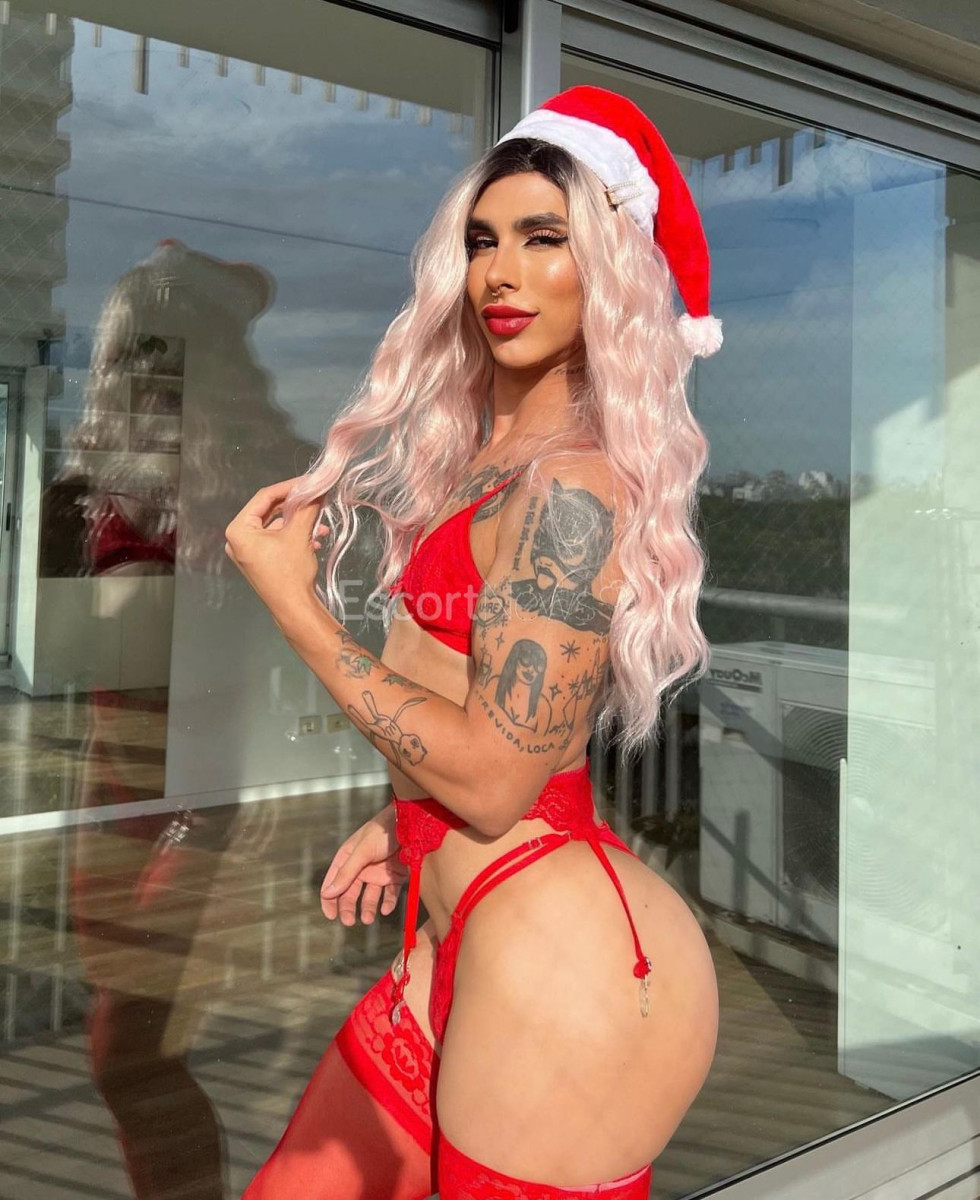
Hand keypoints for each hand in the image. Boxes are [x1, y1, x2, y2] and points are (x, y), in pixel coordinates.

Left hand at [224, 477, 329, 618]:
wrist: (294, 608)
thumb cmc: (290, 571)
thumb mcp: (299, 534)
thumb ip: (307, 507)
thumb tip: (317, 488)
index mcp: (239, 530)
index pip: (264, 497)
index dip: (288, 487)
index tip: (309, 482)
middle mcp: (237, 540)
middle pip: (269, 511)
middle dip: (295, 506)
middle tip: (315, 498)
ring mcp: (247, 552)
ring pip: (275, 527)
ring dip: (298, 523)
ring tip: (320, 524)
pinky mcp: (258, 562)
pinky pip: (276, 541)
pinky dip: (294, 536)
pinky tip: (315, 539)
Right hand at [320, 805, 407, 925]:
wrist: (411, 823)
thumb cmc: (383, 831)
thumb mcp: (362, 851)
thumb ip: (347, 872)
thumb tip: (328, 893)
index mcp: (348, 858)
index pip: (334, 882)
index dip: (329, 899)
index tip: (330, 916)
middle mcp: (362, 867)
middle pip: (350, 893)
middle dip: (348, 908)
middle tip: (348, 922)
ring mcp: (378, 872)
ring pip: (370, 897)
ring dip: (367, 908)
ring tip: (368, 919)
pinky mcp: (395, 876)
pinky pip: (389, 894)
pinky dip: (387, 903)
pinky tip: (385, 910)